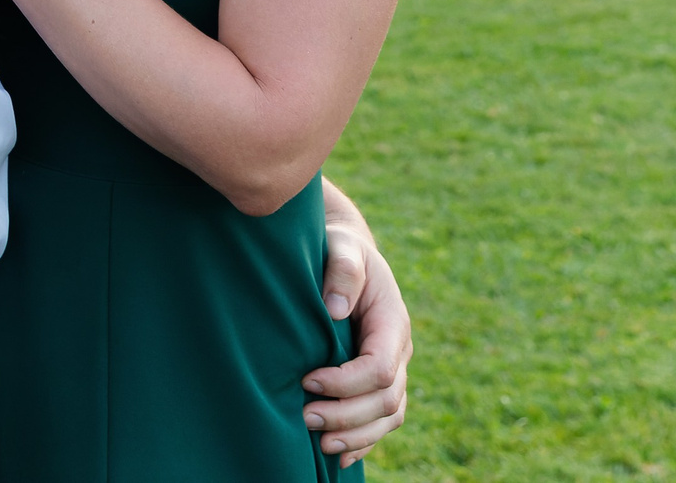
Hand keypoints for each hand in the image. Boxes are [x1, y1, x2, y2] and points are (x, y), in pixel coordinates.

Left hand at [303, 210, 409, 465]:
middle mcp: (398, 350)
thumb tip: (336, 309)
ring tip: (321, 443)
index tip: (308, 381)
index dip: (346, 382)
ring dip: (356, 435)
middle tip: (305, 417)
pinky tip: (339, 455)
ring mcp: (393, 368)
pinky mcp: (379, 380)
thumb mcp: (342, 247)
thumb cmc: (339, 248)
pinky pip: (383, 420)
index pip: (379, 367)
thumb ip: (343, 271)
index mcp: (391, 322)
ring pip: (389, 416)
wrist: (346, 253)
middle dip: (347, 414)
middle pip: (386, 400)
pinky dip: (364, 440)